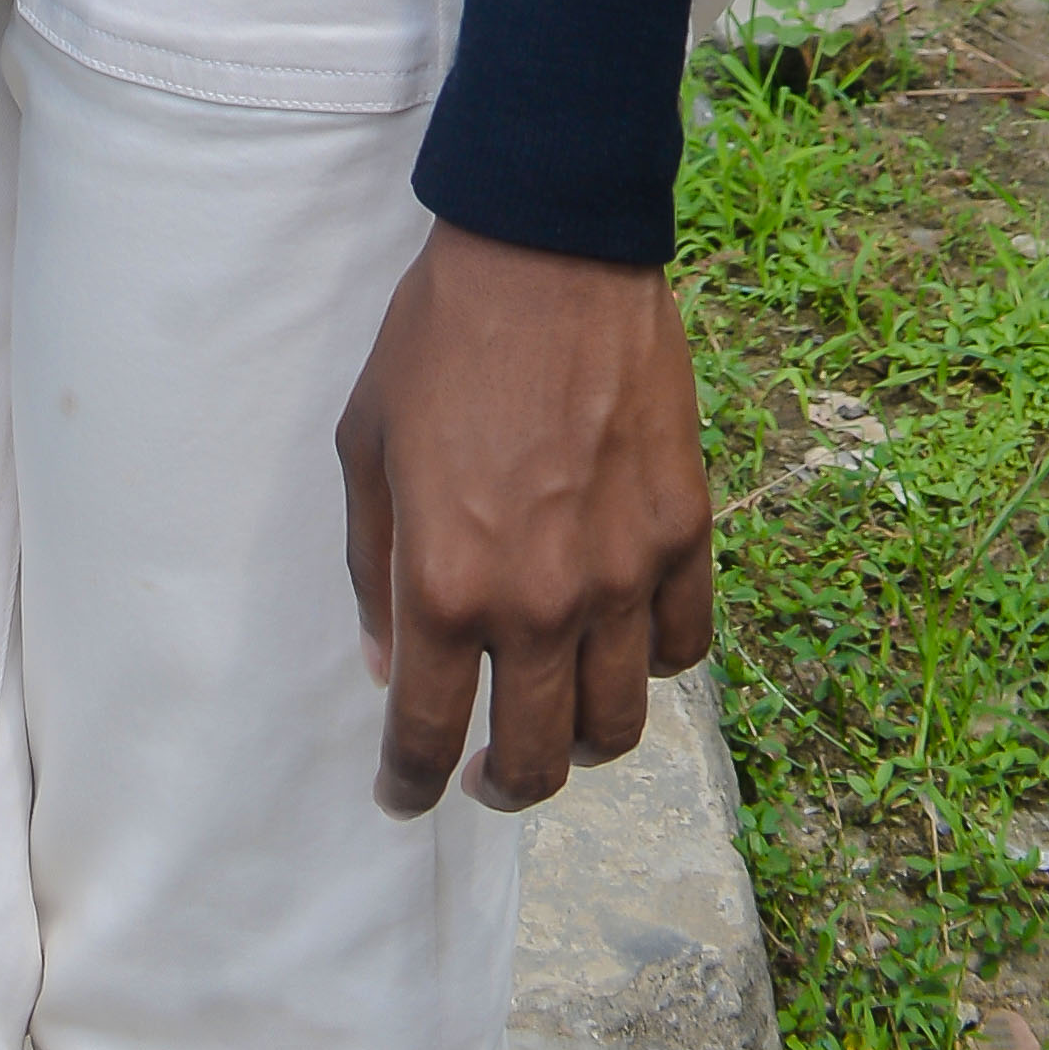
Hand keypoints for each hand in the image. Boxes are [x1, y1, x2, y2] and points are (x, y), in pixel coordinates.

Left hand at [336, 224, 714, 819]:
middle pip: (535, 760)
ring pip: (618, 727)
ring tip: (556, 720)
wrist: (547, 252)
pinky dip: (651, 665)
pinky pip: (682, 647)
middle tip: (483, 774)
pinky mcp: (683, 533)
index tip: (403, 797)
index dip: (410, 785)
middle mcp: (540, 601)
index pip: (429, 735)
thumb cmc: (439, 340)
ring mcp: (622, 573)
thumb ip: (374, 566)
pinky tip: (621, 643)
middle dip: (501, 788)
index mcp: (448, 584)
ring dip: (581, 745)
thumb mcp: (365, 445)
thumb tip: (390, 664)